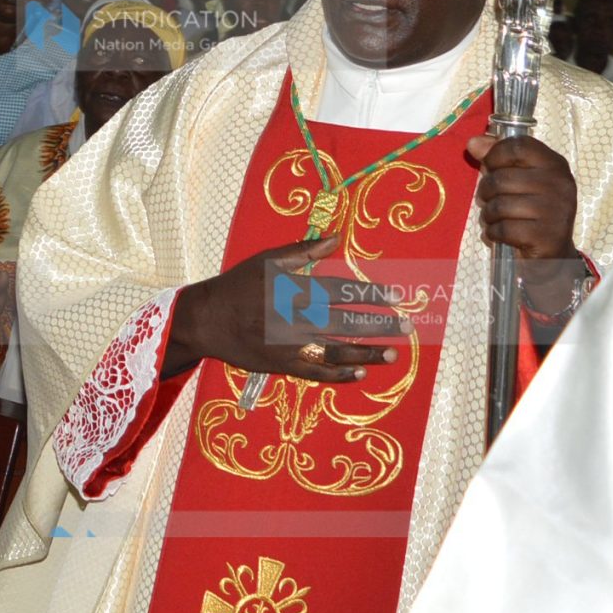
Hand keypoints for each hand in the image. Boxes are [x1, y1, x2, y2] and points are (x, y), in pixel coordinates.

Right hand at [166, 230, 398, 385]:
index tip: (396, 296)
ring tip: (392, 353)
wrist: (206, 320)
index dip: (371, 294)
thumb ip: (303, 250)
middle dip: (379, 325)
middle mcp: (296, 318)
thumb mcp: (267, 260)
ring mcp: (290, 345)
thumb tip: (336, 237)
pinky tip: (359, 373)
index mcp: (295, 289)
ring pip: (337, 351)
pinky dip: (339, 375)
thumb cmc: (237, 285)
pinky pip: (316, 373)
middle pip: (346, 323)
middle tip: (406, 327)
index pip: (342, 291)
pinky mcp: (283, 365)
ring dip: (367, 353)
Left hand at [465, 134, 582, 309]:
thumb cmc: (531, 212)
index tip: (489, 166)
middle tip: (490, 200)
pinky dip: (494, 233)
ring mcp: (557, 212)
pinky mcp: (547, 237)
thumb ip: (497, 158)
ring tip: (496, 219)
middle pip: (502, 178)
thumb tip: (473, 142)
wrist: (552, 255)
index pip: (518, 146)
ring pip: (500, 205)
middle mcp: (561, 185)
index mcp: (555, 165)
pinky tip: (502, 234)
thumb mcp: (519, 179)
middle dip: (486, 191)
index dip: (495, 154)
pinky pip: (503, 229)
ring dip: (489, 215)